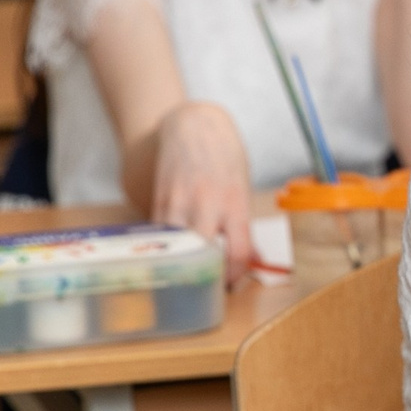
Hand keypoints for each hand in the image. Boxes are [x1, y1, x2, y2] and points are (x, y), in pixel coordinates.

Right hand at [149, 100, 258, 285]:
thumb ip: (243, 224)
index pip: (236, 252)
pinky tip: (173, 253)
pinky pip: (161, 236)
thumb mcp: (242, 188)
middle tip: (209, 284)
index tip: (230, 284)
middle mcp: (206, 205)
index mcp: (234, 203)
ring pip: (177, 250)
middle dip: (207, 277)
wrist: (192, 125)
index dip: (234, 276)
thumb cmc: (224, 158)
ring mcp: (179, 203)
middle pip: (204, 256)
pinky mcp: (158, 201)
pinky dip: (167, 249)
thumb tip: (252, 259)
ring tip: (189, 273)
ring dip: (183, 266)